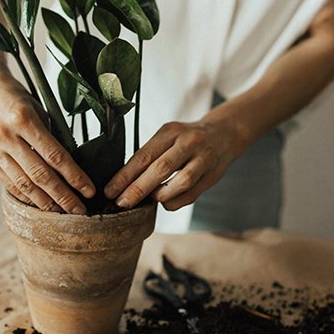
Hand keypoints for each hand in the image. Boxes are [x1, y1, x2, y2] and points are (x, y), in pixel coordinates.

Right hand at [0, 46, 94, 213]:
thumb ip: (50, 134)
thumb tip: (68, 163)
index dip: (74, 176)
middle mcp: (6, 136)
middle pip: (40, 175)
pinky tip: (38, 203)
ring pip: (23, 184)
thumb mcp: (36, 107)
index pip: (55, 155)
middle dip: (63, 196)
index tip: (89, 190)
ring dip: (45, 202)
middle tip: (80, 211)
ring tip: (61, 213)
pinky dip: (25, 195)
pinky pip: (8, 181)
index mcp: (24, 119)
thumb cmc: (13, 93)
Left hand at [103, 121, 244, 210]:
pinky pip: (191, 194)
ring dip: (160, 195)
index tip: (110, 190)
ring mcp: (203, 159)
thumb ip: (150, 155)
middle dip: (138, 189)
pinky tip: (165, 202)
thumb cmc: (186, 138)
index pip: (144, 155)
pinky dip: (175, 201)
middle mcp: (188, 142)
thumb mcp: (168, 136)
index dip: (125, 175)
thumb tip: (123, 181)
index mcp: (171, 131)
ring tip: (148, 201)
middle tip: (121, 203)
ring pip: (180, 182)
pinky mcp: (212, 175)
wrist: (224, 134)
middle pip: (160, 168)